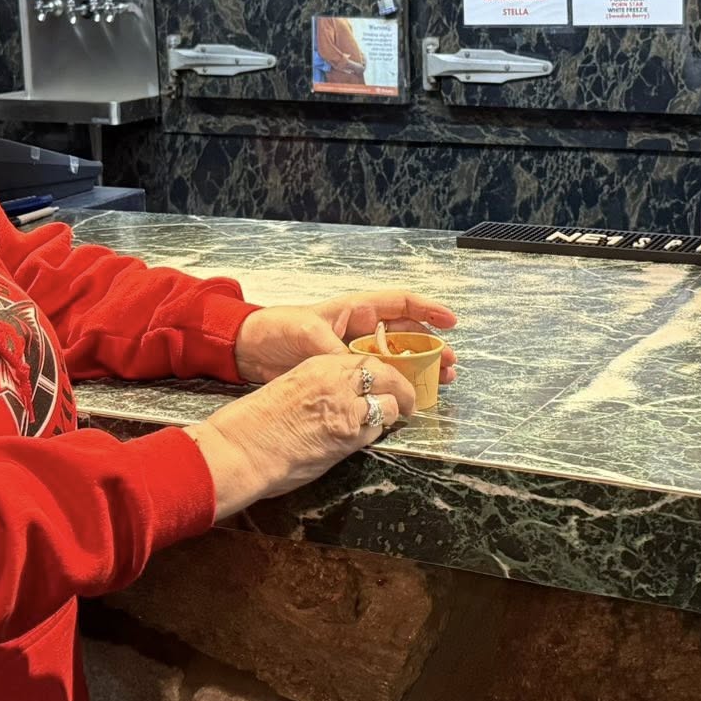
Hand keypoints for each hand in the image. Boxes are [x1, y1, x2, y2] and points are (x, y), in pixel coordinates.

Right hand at [186, 353, 413, 518]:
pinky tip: (373, 434)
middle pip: (385, 375)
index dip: (381, 371)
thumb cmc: (255, 422)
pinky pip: (376, 430)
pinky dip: (379, 432)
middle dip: (402, 387)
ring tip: (395, 419)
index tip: (386, 379)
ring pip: (388, 404)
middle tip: (408, 399)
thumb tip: (338, 395)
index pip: (364, 360)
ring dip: (393, 412)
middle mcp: (336, 382)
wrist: (242, 448)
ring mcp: (344, 410)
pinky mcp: (346, 438)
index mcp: (319, 365)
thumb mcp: (290, 387)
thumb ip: (318, 386)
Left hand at [232, 290, 458, 384]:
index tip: (451, 322)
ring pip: (394, 358)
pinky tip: (405, 397)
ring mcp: (353, 351)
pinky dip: (392, 385)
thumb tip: (362, 373)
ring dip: (417, 369)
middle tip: (450, 366)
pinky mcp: (344, 372)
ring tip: (439, 384)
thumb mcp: (308, 336)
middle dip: (430, 348)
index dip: (428, 310)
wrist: (249, 348)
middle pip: (405, 334)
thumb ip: (337, 353)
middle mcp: (359, 329)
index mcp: (355, 309)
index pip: (400, 304)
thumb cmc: (277, 329)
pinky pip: (375, 377)